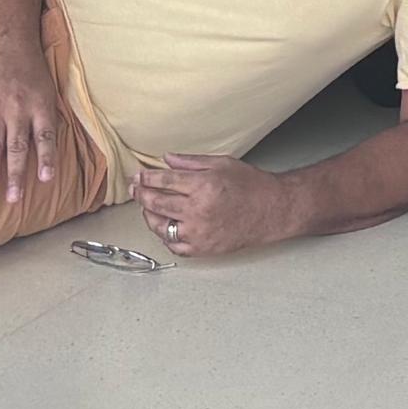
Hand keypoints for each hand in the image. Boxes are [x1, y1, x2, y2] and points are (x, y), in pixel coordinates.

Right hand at [0, 32, 77, 205]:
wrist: (9, 40)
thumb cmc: (33, 69)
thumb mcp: (49, 90)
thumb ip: (47, 118)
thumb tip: (50, 150)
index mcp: (41, 105)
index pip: (46, 136)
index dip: (47, 158)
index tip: (47, 179)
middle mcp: (18, 109)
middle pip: (17, 147)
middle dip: (15, 175)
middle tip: (13, 199)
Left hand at [134, 152, 297, 260]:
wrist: (270, 211)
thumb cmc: (250, 185)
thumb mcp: (221, 163)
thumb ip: (190, 162)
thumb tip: (166, 159)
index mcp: (203, 186)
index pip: (164, 181)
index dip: (147, 177)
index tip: (139, 175)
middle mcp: (197, 211)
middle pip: (156, 203)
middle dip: (141, 194)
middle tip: (136, 188)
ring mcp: (198, 233)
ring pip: (160, 226)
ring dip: (148, 215)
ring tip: (146, 207)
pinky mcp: (201, 249)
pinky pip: (173, 245)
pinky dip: (165, 236)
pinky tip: (163, 226)